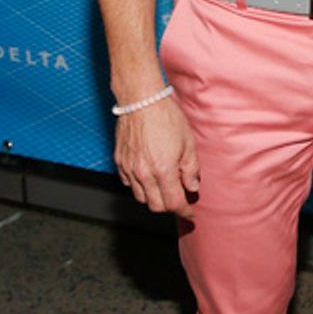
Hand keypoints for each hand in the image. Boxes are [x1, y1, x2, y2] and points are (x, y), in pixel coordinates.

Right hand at [114, 96, 199, 216]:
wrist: (141, 100)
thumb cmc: (166, 118)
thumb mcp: (188, 143)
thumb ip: (191, 169)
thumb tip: (192, 187)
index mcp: (163, 171)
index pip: (174, 203)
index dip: (184, 211)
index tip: (190, 213)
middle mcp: (143, 174)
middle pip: (156, 206)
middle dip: (170, 206)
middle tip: (179, 198)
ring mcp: (129, 168)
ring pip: (141, 197)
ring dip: (154, 197)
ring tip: (164, 186)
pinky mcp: (119, 161)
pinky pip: (128, 183)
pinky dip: (139, 186)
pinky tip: (148, 176)